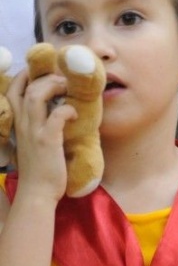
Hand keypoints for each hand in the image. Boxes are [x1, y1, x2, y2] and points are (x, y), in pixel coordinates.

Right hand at [5, 69, 74, 202]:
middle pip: (22, 87)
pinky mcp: (47, 140)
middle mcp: (22, 124)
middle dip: (41, 76)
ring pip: (35, 96)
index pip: (13, 91)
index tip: (43, 72)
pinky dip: (67, 110)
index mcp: (18, 123)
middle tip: (60, 78)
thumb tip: (57, 115)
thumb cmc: (40, 170)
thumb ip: (38, 128)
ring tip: (68, 88)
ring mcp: (33, 131)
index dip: (26, 76)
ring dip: (53, 86)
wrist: (38, 193)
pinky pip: (56, 116)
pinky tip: (76, 114)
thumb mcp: (33, 143)